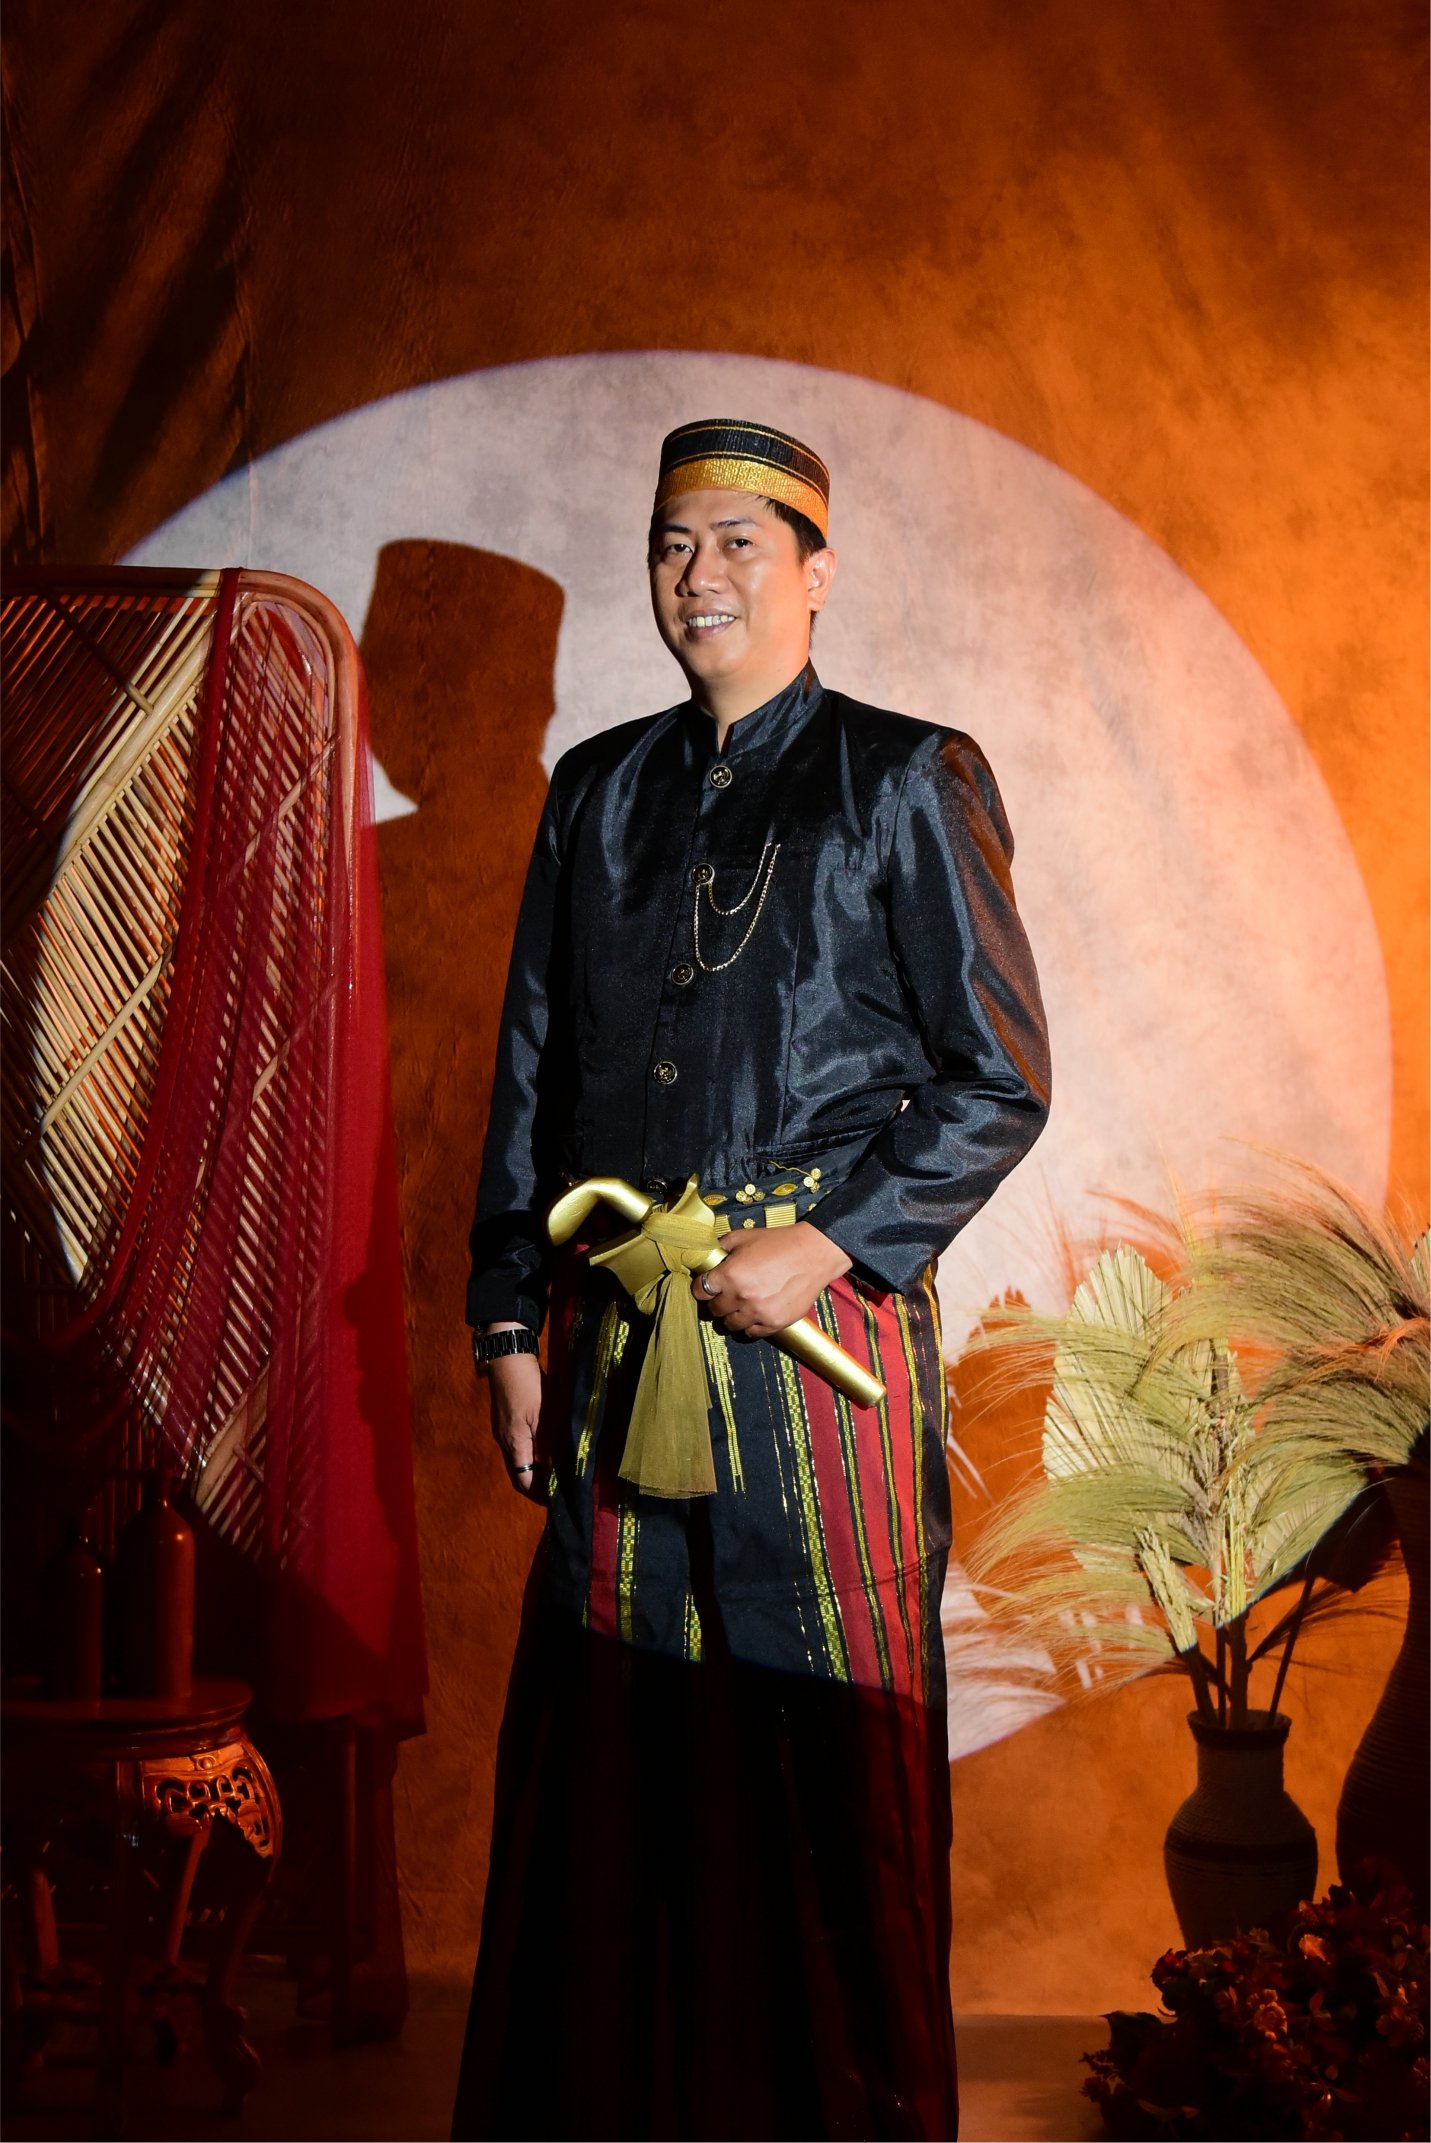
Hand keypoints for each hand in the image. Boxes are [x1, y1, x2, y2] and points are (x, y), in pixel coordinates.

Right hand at [480, 1323, 543, 1496]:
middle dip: (538, 1484)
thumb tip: (559, 1469)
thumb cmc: (528, 1385)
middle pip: (519, 1473)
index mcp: (514, 1444)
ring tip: (557, 1470)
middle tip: (559, 1488)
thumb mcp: (545, 1414)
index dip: (539, 1494)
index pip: (524, 1482)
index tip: (557, 1499)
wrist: (508, 1356)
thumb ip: (551, 1443)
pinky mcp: (506, 1419)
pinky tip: (547, 1447)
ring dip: (536, 1468)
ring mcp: (503, 1430)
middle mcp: (505, 1441)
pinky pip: (519, 1445)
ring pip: (519, 1459)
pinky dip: (533, 1453)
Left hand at [690, 1221, 852, 1337]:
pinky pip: (751, 1333)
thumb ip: (722, 1246)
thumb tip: (708, 1254)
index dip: (701, 1287)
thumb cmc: (779, 1243)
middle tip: (724, 1296)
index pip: (700, 1291)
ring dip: (731, 1316)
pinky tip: (754, 1315)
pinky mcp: (774, 1323)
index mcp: (729, 1274)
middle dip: (716, 1302)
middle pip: (714, 1310)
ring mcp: (757, 1312)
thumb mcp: (744, 1236)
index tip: (706, 1287)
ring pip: (730, 1325)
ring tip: (739, 1307)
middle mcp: (740, 1297)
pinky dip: (749, 1326)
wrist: (813, 1254)